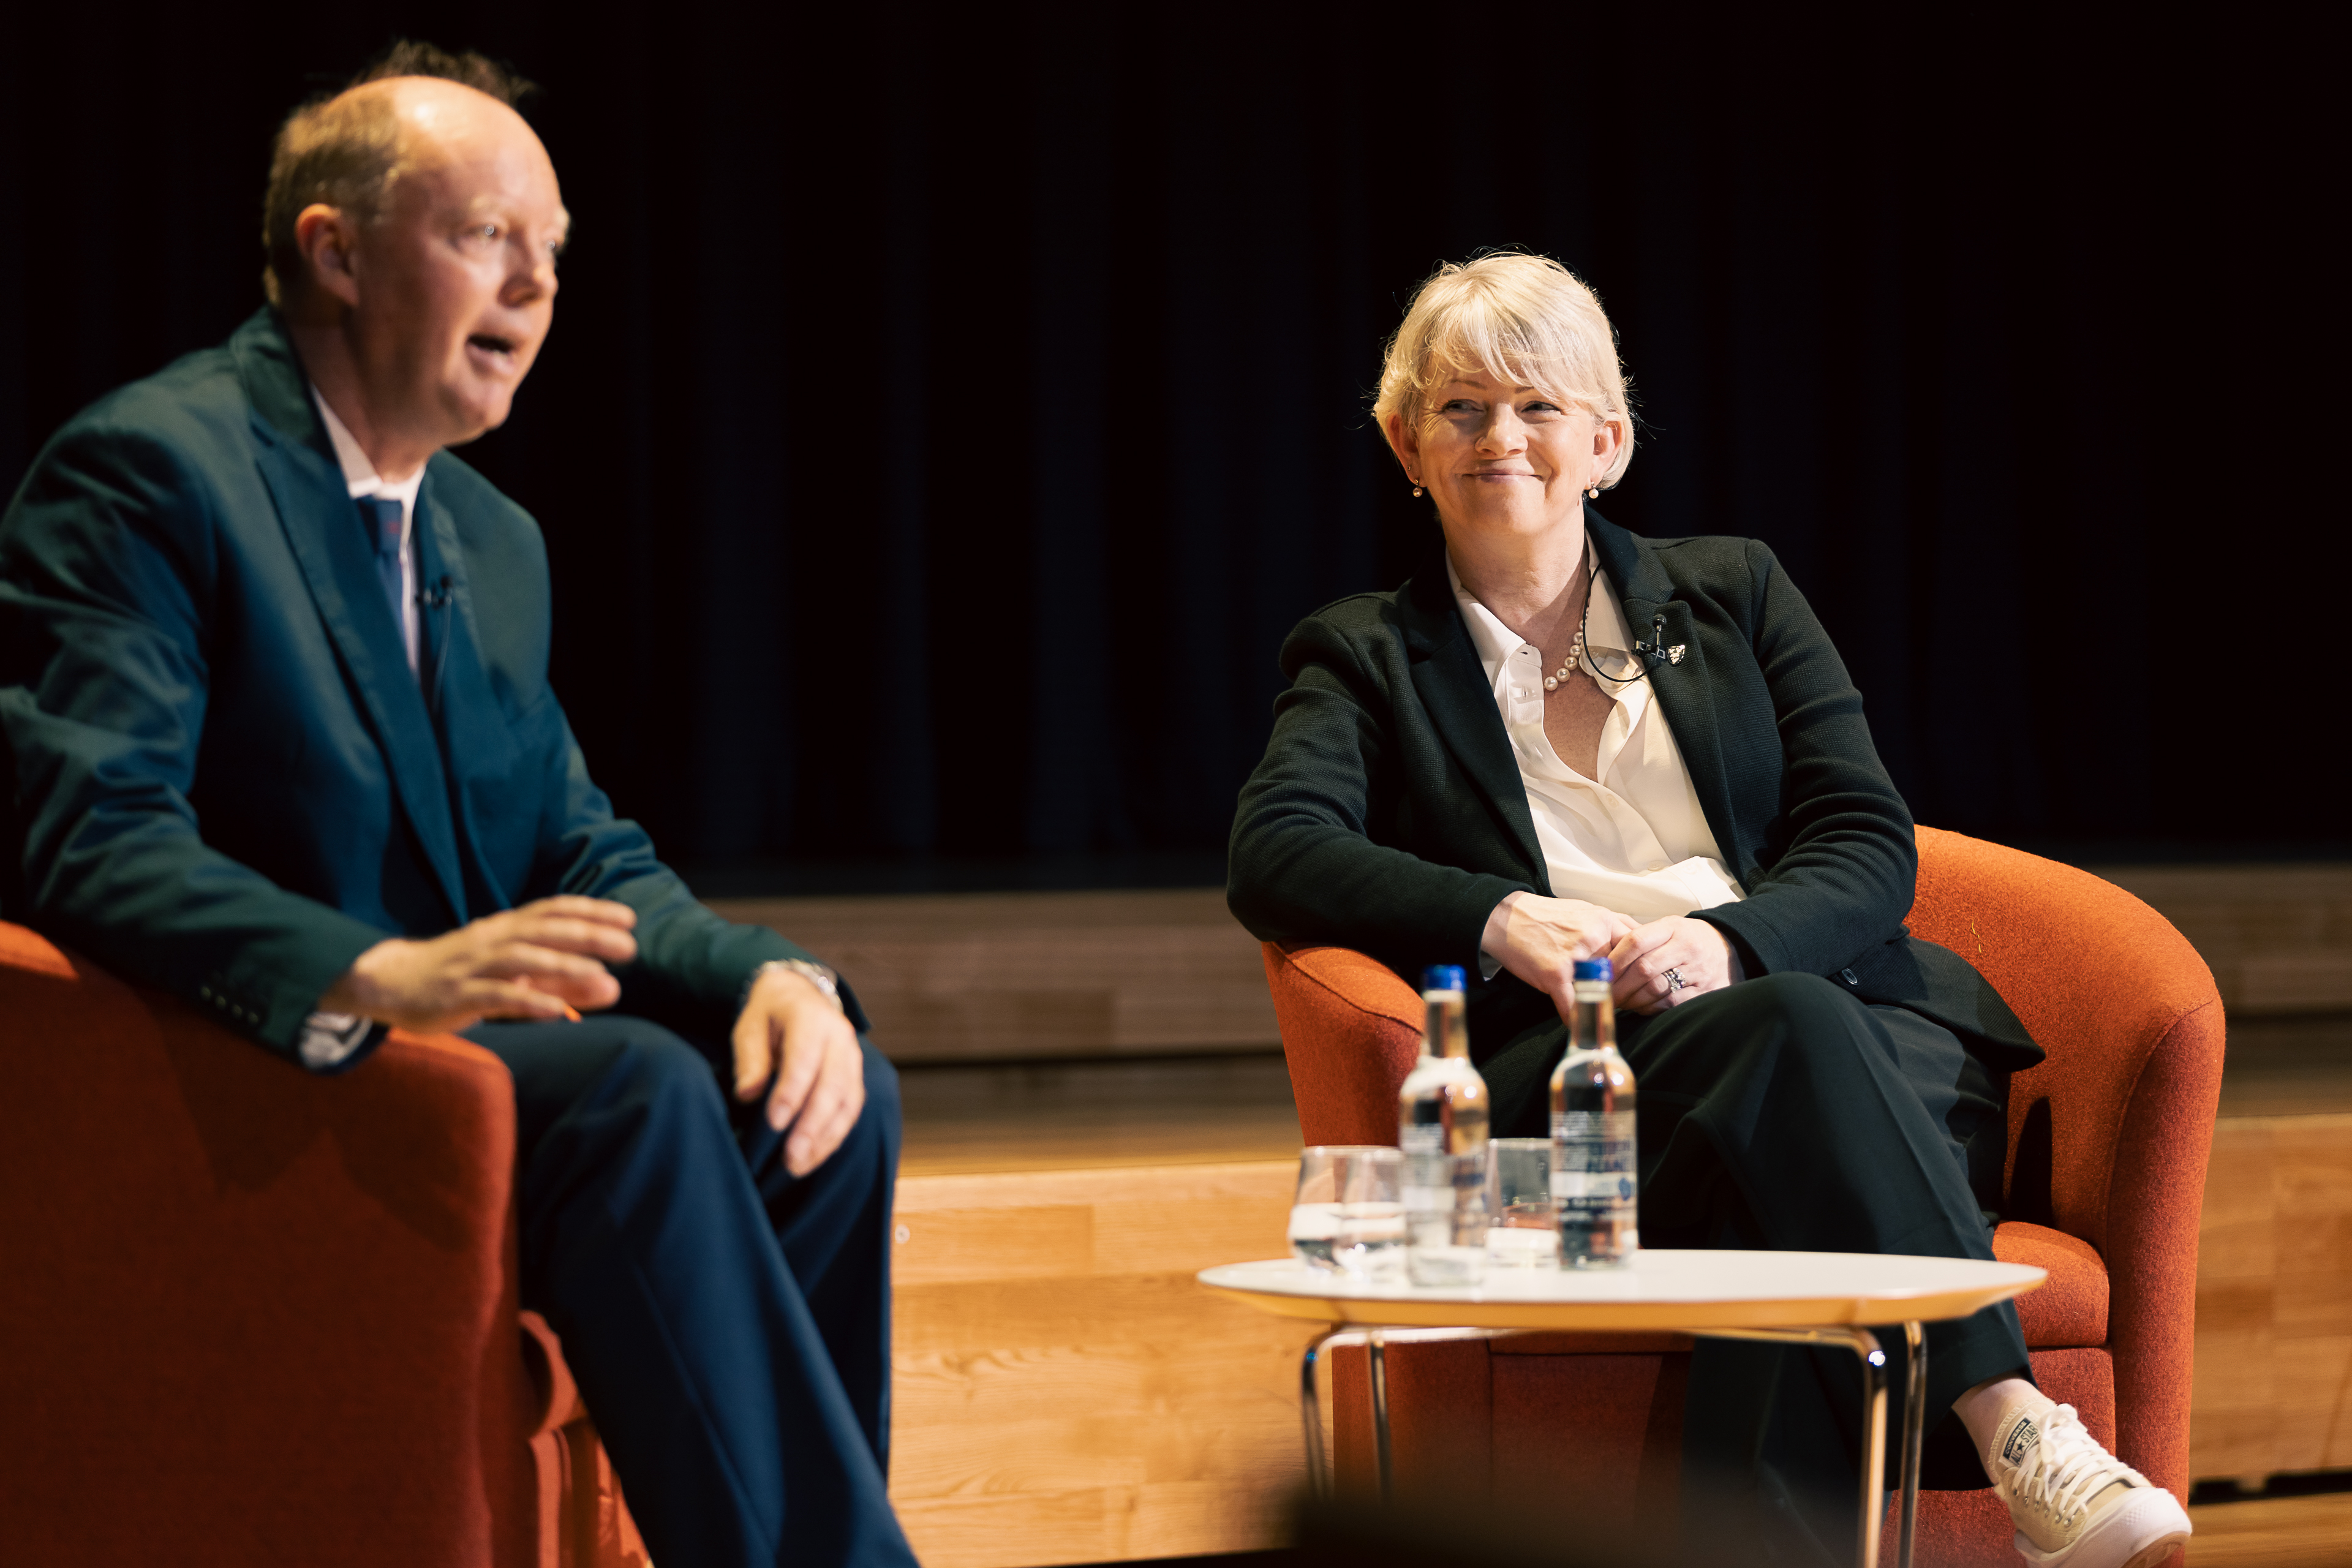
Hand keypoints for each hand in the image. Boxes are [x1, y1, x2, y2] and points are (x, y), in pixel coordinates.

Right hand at [318, 896, 637, 1031]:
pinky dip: (528, 1000)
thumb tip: (612, 986)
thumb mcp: (512, 974)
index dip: (591, 911)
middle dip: (589, 935)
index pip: (553, 910)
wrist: (389, 983)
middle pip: (545, 931)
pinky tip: (556, 1009)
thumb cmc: (460, 975)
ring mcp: (474, 966)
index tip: (628, 917)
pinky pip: (496, 996)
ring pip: (524, 959)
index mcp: (505, 928)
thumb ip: (561, 980)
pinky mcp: (458, 995)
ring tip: (602, 974)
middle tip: (629, 945)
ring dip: (564, 965)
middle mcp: (492, 940)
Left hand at [731, 966, 865, 1176]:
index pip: (805, 1058)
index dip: (792, 1092)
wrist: (799, 997)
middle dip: (812, 1124)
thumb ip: (750, 1060)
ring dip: (825, 1137)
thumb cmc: (769, 1016)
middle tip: (790, 1156)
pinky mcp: (856, 1077)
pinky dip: (834, 1136)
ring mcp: (853, 1058)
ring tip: (798, 1165)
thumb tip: (748, 1094)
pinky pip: (852, 1110)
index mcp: (811, 1018)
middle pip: (834, 1084)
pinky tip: (813, 1157)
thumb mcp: (749, 1028)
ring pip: (848, 1102)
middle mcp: (840, 1037)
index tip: (773, 1122)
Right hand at [1483, 891, 1639, 1018]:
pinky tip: (1575, 1023)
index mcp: (1603, 920)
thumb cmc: (1544, 916)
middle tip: (1621, 1004)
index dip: (1639, 969)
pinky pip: (1573, 1006)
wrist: (1505, 918)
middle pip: (1623, 974)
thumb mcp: (1584, 910)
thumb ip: (1611, 925)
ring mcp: (1575, 957)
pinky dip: (1575, 1019)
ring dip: (1601, 1006)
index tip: (1637, 982)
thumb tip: (1636, 941)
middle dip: (1623, 992)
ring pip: (1602, 992)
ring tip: (1599, 1014)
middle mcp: (1594, 937)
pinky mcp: (1556, 975)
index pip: (1638, 950)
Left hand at [1608, 916, 1744, 1014]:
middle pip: (1644, 968)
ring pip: (1656, 988)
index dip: (1615, 959)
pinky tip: (1642, 1007)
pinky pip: (1671, 1003)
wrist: (1730, 948)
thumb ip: (1641, 939)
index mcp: (1673, 928)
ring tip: (1622, 1001)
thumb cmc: (1688, 939)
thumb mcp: (1669, 928)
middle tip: (1605, 994)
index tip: (1600, 972)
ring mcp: (1697, 970)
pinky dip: (1651, 1007)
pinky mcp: (1705, 991)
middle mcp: (1686, 947)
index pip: (1636, 941)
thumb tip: (1604, 959)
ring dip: (1633, 999)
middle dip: (1620, 985)